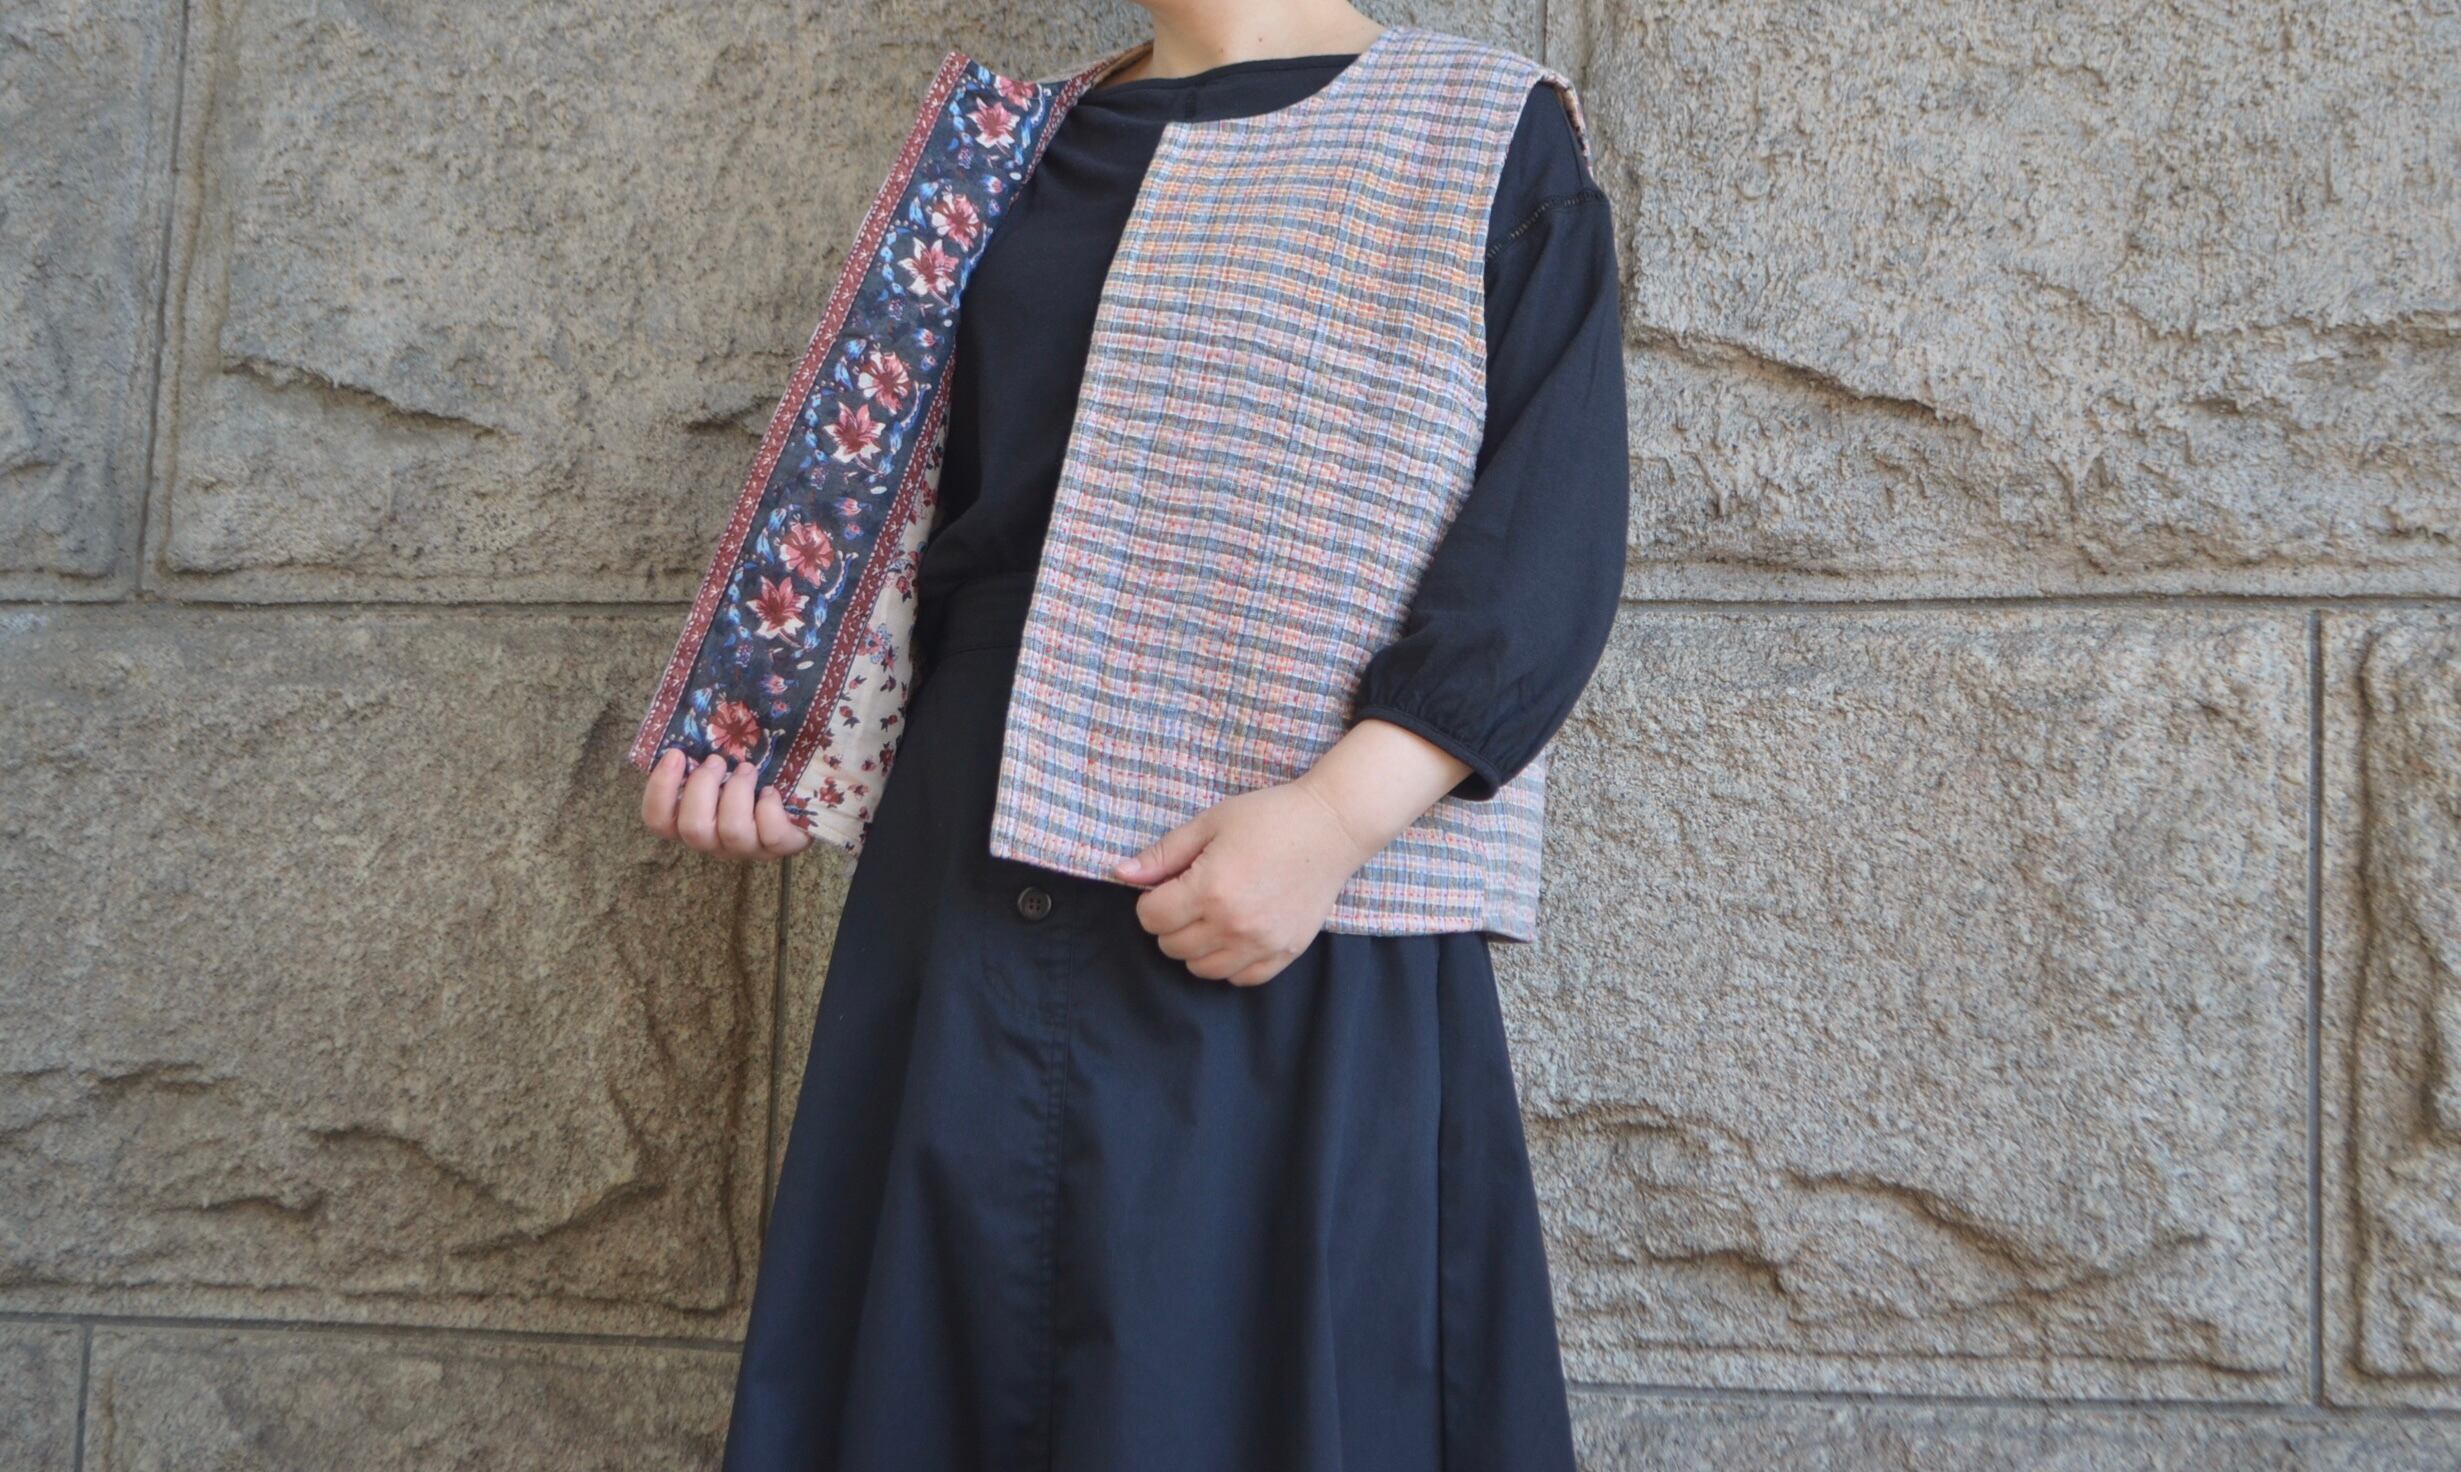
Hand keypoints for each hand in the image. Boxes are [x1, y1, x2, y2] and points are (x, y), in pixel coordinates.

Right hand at [640, 748, 813, 860]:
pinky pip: (771, 835)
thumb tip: (696, 713)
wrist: (799, 793)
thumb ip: (702, 748)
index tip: (675, 754)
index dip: (659, 790)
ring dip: (737, 792)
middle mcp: (715, 839)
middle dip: (702, 788)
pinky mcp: (781, 846)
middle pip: (692, 830)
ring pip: (731, 831)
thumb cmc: (750, 773)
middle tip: (717, 760)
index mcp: (691, 819)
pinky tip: (772, 791)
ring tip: (748, 769)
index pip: (658, 820)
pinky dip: (770, 809)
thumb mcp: (723, 760)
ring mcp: (748, 846)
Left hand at [1111, 776, 1381, 986]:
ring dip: (1196, 946)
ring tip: (1212, 915)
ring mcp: (1262, 943)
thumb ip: (1163, 854)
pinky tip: (1236, 933)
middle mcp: (1234, 924)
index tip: (1168, 885)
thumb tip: (1120, 874)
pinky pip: (1241, 979)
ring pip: (1202, 969)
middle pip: (1171, 946)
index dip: (1151, 900)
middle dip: (1171, 921)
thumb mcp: (1210, 823)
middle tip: (1191, 895)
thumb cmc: (1269, 817)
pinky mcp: (1285, 952)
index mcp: (1210, 889)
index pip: (1151, 919)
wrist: (1332, 827)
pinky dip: (1230, 962)